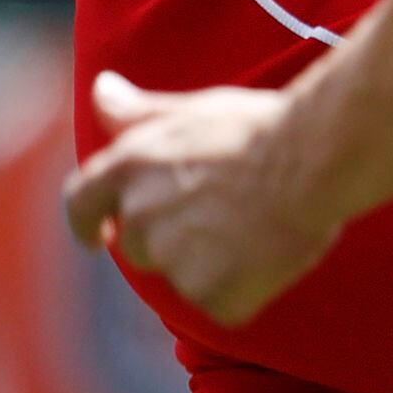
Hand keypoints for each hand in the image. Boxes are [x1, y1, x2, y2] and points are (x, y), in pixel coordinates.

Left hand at [64, 71, 342, 325]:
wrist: (311, 159)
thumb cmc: (258, 127)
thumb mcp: (193, 110)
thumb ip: (139, 112)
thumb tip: (100, 88)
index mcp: (129, 167)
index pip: (81, 203)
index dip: (87, 223)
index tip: (98, 237)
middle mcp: (140, 216)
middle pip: (141, 246)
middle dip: (174, 238)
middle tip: (227, 214)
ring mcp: (172, 259)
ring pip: (184, 276)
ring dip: (212, 265)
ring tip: (256, 231)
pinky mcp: (209, 293)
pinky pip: (222, 304)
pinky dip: (244, 291)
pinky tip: (270, 258)